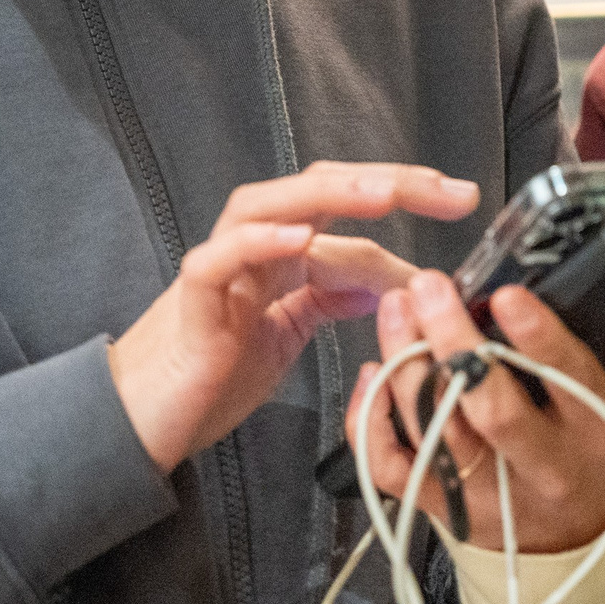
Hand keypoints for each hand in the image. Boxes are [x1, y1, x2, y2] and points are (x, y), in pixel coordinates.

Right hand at [108, 163, 477, 472]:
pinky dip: (256, 243)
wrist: (141, 422)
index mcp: (281, 251)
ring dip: (329, 195)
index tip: (463, 199)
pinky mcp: (190, 304)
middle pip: (318, 188)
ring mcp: (219, 269)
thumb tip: (390, 280)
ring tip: (386, 193)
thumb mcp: (290, 333)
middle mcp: (252, 246)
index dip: (405, 195)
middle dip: (387, 181)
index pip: (347, 204)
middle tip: (452, 191)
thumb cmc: (213, 373)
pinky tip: (298, 240)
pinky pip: (217, 260)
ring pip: (269, 206)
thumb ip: (331, 298)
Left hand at [347, 272, 604, 552]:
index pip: (568, 380)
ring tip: (397, 310)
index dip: (537, 338)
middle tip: (428, 288)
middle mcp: (544, 464)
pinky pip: (394, 469)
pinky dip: (372, 423)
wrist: (584, 538)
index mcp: (597, 427)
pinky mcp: (445, 510)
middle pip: (491, 408)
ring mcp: (490, 493)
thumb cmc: (598, 447)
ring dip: (406, 365)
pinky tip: (375, 373)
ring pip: (436, 431)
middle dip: (453, 343)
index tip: (506, 295)